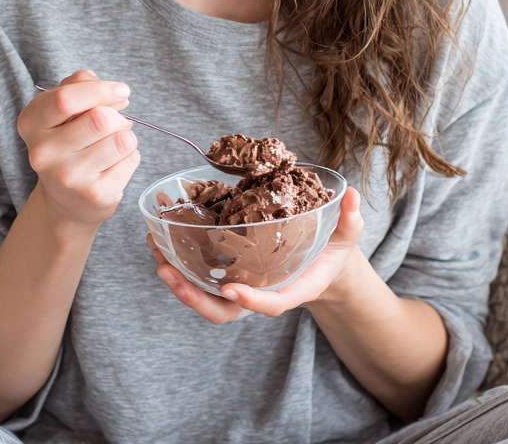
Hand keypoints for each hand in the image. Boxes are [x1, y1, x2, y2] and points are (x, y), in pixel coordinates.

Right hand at [17, 69, 139, 227]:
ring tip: (115, 144)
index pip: (66, 98)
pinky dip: (131, 156)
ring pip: (122, 139)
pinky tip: (114, 164)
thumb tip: (114, 91)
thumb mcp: (63, 111)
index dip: (100, 90)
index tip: (121, 90)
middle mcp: (44, 152)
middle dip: (118, 116)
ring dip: (127, 136)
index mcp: (32, 123)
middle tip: (116, 123)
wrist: (65, 201)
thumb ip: (80, 85)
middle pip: (101, 119)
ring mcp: (68, 176)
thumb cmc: (69, 144)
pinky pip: (131, 160)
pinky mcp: (94, 194)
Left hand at [148, 186, 365, 322]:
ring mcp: (244, 288)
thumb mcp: (347, 236)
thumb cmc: (332, 251)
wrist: (321, 262)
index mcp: (294, 289)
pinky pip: (201, 280)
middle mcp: (264, 294)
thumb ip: (350, 219)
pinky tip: (161, 244)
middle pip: (225, 311)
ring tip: (155, 254)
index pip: (272, 304)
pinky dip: (180, 266)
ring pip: (206, 299)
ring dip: (178, 282)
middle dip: (194, 298)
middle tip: (168, 272)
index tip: (231, 291)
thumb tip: (352, 195)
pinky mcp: (230, 276)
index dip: (252, 301)